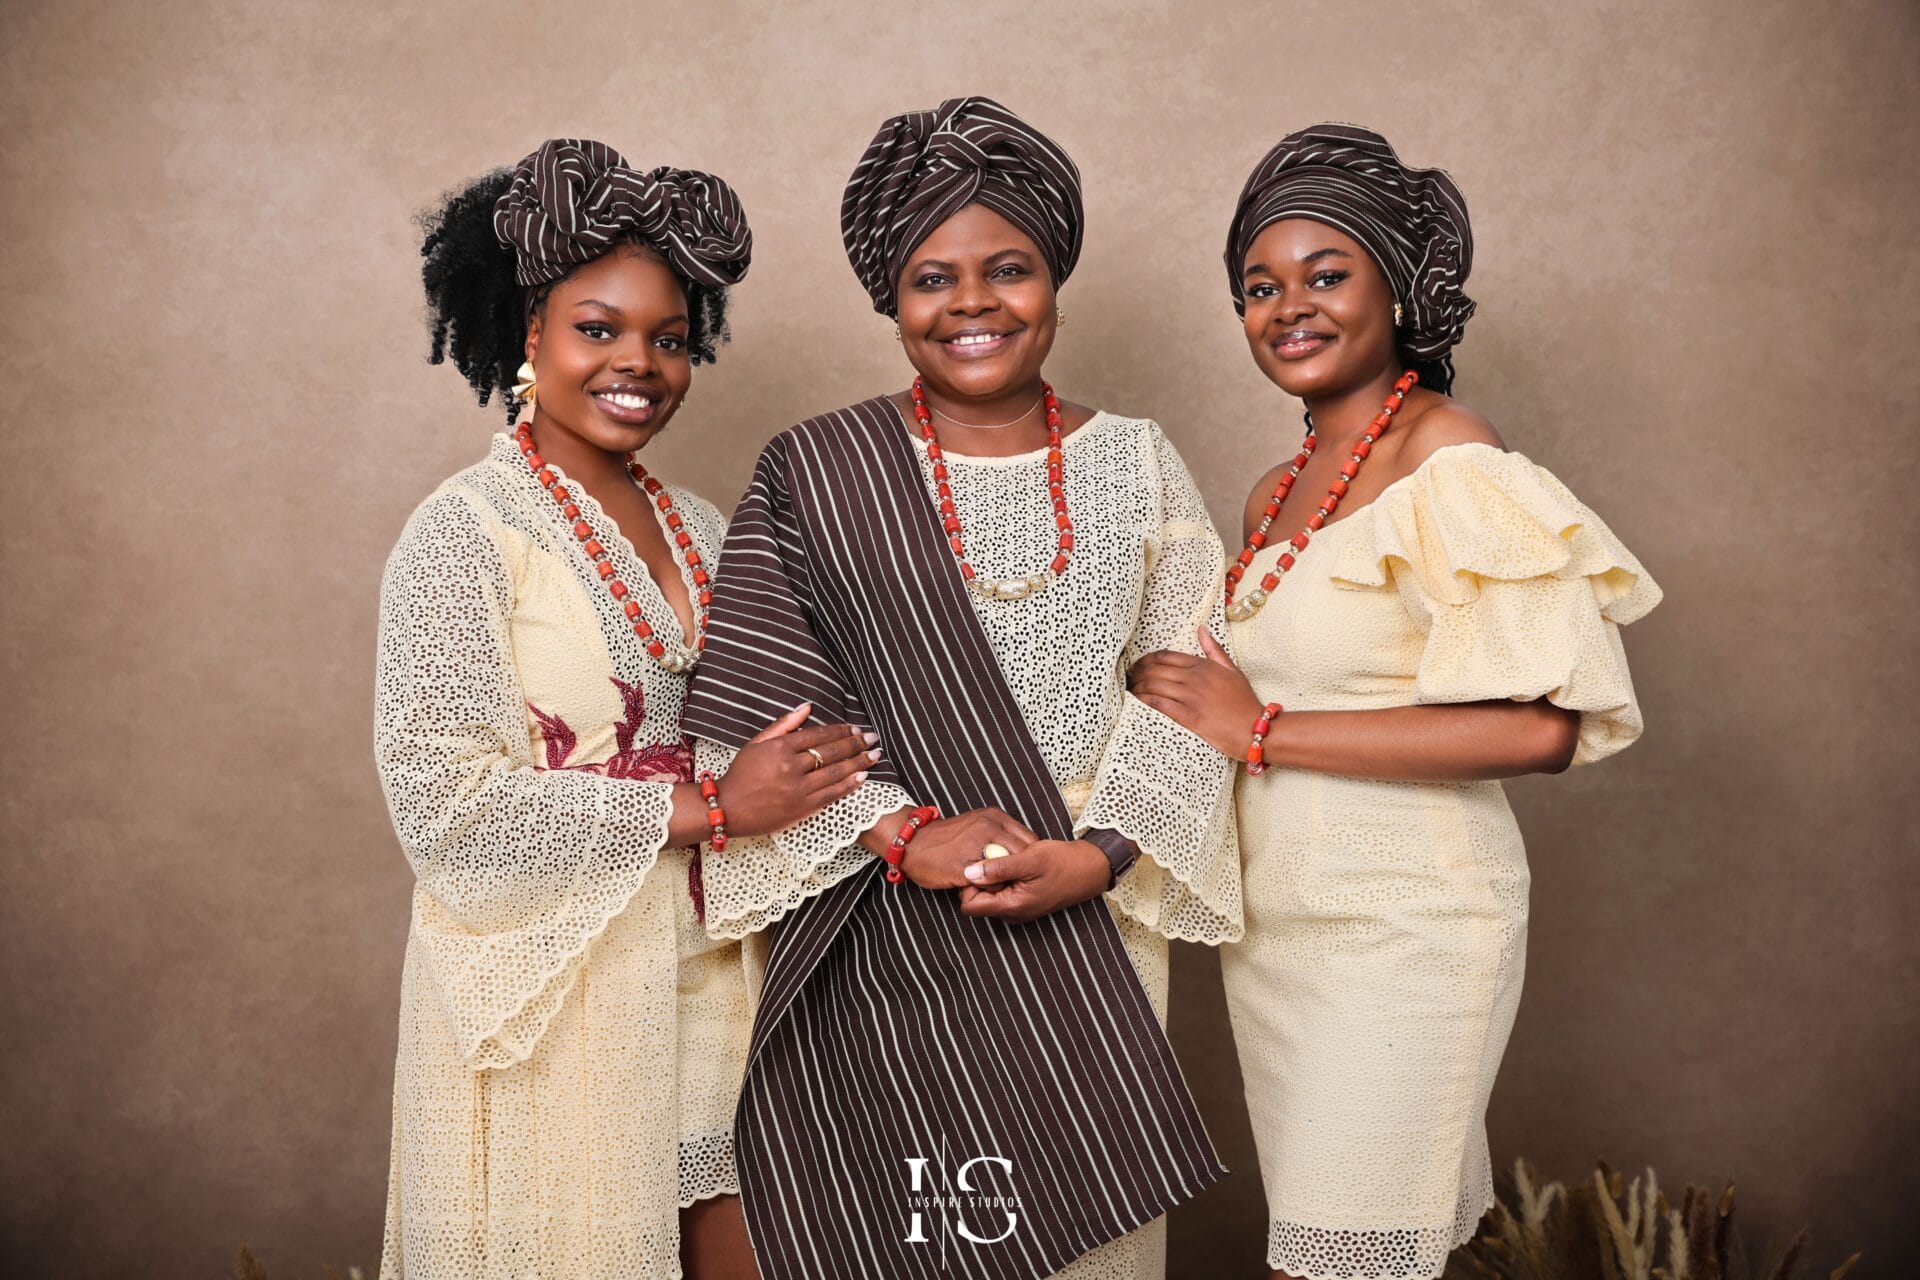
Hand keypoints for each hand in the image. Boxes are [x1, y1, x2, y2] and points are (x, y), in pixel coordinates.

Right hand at [718, 704, 878, 836]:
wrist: (727, 809)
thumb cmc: (740, 774)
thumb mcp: (757, 743)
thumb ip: (784, 725)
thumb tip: (807, 707)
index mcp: (780, 748)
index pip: (819, 735)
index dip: (841, 730)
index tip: (855, 728)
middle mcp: (791, 767)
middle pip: (832, 752)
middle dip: (856, 743)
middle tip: (872, 738)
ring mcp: (797, 789)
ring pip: (836, 772)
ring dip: (859, 762)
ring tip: (875, 755)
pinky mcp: (801, 808)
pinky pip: (831, 794)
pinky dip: (849, 784)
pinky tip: (863, 776)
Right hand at [900, 808, 1037, 890]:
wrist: (913, 843)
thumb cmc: (948, 838)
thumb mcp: (978, 823)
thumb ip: (1000, 833)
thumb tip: (1025, 850)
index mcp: (995, 817)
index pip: (1030, 840)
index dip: (1029, 858)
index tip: (1022, 869)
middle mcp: (988, 827)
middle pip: (1023, 856)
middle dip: (1020, 871)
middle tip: (1012, 881)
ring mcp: (976, 846)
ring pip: (1009, 871)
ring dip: (1005, 881)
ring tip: (996, 884)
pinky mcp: (964, 866)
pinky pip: (990, 884)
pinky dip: (989, 889)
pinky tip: (980, 887)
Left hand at [956, 840, 1112, 923]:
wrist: (1089, 868)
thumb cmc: (1063, 863)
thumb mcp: (1029, 860)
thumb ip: (998, 868)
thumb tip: (969, 872)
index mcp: (1011, 906)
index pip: (969, 905)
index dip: (968, 883)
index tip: (980, 863)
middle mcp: (1011, 912)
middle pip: (976, 899)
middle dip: (979, 878)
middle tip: (994, 856)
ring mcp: (1016, 908)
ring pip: (988, 894)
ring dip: (991, 875)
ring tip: (1006, 858)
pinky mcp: (1021, 899)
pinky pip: (1000, 890)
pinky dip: (1001, 876)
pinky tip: (1013, 861)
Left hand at [1127, 627, 1266, 759]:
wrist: (1255, 728)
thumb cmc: (1244, 701)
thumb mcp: (1232, 670)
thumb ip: (1214, 650)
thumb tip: (1201, 628)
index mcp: (1203, 665)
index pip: (1165, 656)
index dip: (1146, 660)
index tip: (1137, 666)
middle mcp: (1195, 678)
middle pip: (1154, 669)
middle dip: (1136, 673)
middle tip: (1127, 679)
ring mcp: (1192, 696)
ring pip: (1153, 685)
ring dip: (1136, 687)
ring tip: (1129, 691)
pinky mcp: (1189, 716)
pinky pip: (1159, 704)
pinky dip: (1144, 701)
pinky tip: (1136, 702)